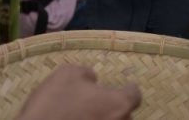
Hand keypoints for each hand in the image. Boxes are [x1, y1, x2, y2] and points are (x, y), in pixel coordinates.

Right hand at [17, 64, 140, 119]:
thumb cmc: (54, 103)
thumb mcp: (67, 74)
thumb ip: (86, 74)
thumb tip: (92, 79)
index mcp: (118, 104)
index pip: (134, 96)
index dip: (129, 89)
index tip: (126, 86)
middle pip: (126, 116)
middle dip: (116, 108)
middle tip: (100, 102)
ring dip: (104, 119)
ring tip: (88, 115)